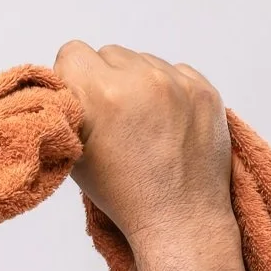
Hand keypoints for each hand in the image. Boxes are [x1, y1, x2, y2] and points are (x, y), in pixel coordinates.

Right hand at [52, 42, 234, 241]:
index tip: (81, 102)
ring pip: (143, 60)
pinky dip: (168, 90)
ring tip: (144, 123)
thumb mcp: (76, 154)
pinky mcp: (204, 89)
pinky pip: (175, 71)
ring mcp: (176, 83)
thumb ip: (69, 110)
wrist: (180, 218)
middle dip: (106, 78)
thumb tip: (67, 83)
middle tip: (113, 117)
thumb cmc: (124, 194)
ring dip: (138, 83)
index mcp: (100, 95)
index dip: (71, 78)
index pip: (72, 52)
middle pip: (108, 53)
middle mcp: (139, 80)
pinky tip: (167, 123)